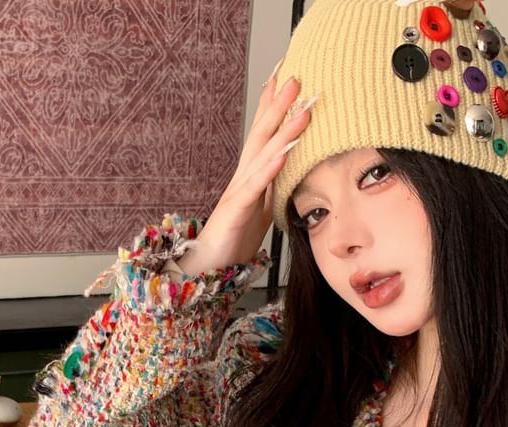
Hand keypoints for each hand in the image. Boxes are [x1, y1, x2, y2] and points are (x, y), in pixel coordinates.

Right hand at [177, 69, 314, 274]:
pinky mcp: (235, 212)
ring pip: (261, 155)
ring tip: (301, 109)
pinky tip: (283, 152)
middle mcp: (242, 178)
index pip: (263, 135)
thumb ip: (271, 186)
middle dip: (277, 105)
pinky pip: (255, 186)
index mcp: (249, 177)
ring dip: (282, 130)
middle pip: (261, 135)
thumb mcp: (261, 209)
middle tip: (294, 76)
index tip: (285, 79)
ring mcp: (237, 193)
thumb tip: (287, 166)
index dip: (273, 107)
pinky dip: (270, 167)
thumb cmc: (232, 241)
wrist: (206, 270)